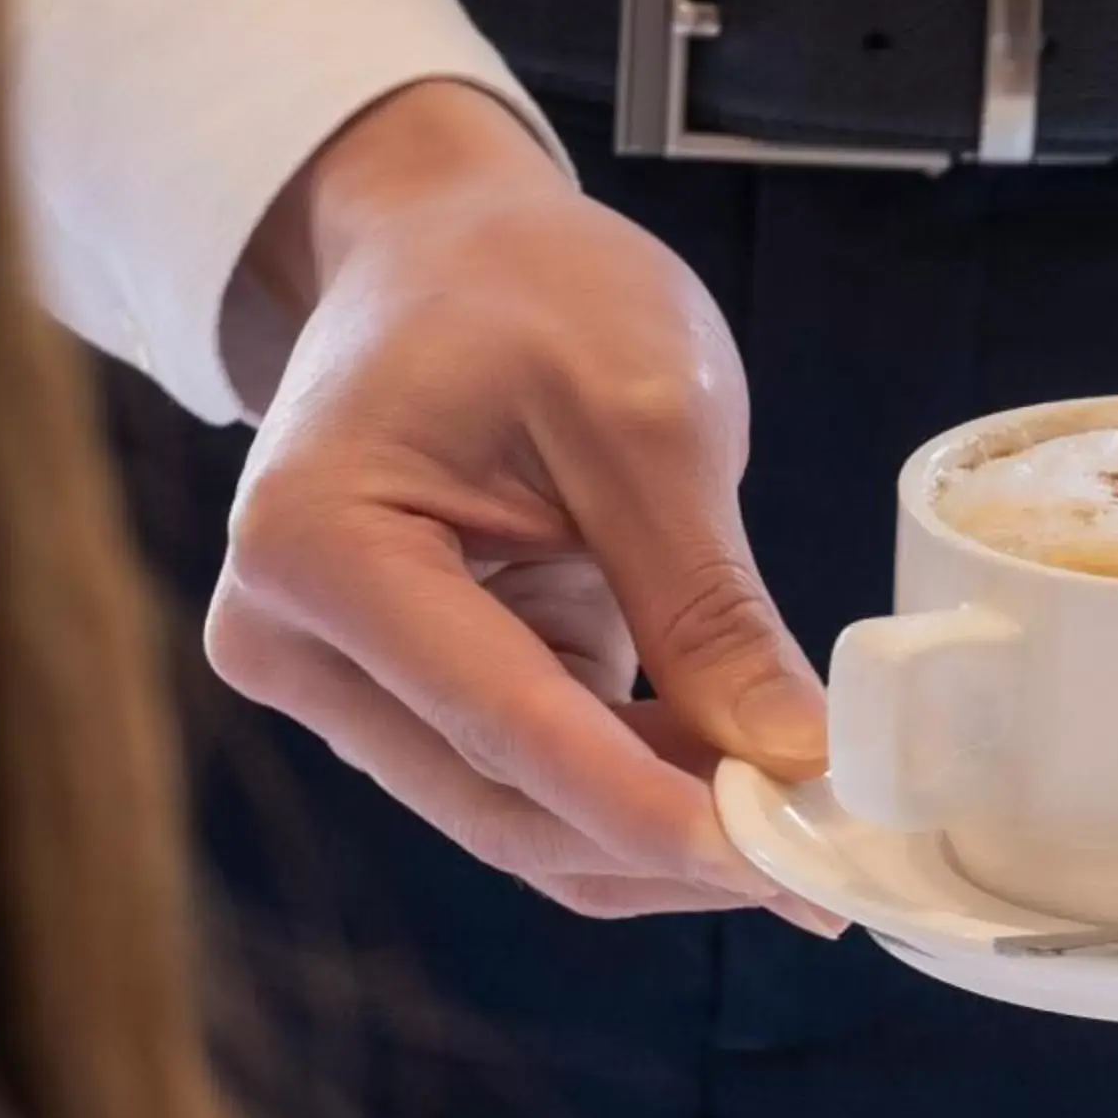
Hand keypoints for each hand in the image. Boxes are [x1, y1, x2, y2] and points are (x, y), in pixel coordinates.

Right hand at [206, 82, 835, 924]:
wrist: (442, 251)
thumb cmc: (527, 288)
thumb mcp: (647, 418)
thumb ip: (710, 605)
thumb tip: (796, 760)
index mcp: (317, 547)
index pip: (507, 730)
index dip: (654, 815)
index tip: (786, 866)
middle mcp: (292, 641)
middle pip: (506, 808)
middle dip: (671, 846)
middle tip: (824, 865)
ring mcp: (338, 686)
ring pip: (523, 826)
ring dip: (662, 842)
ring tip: (798, 822)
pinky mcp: (403, 706)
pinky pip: (533, 793)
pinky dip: (640, 804)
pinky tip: (739, 789)